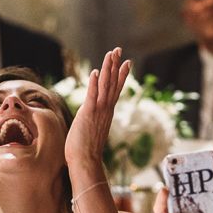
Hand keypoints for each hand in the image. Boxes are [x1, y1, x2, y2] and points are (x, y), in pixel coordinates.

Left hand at [64, 47, 130, 169]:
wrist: (86, 162)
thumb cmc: (86, 150)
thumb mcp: (92, 130)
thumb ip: (94, 121)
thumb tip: (92, 120)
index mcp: (106, 113)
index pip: (115, 90)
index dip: (121, 75)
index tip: (126, 62)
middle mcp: (106, 110)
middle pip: (113, 83)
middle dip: (116, 65)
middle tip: (118, 50)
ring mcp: (98, 112)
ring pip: (105, 86)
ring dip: (107, 68)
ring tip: (110, 54)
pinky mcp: (88, 114)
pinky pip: (92, 96)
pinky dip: (94, 84)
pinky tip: (95, 72)